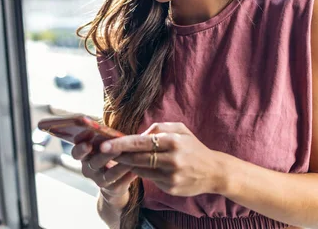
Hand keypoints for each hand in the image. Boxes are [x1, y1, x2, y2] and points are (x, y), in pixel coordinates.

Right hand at [70, 130, 136, 207]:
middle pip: (94, 161)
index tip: (90, 132)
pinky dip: (130, 173)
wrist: (114, 183)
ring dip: (121, 163)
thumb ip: (104, 135)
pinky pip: (121, 181)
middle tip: (113, 143)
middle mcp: (89, 169)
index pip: (76, 151)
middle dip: (105, 151)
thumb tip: (106, 121)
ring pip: (109, 172)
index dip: (81, 142)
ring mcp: (99, 180)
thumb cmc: (110, 155)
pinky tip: (138, 166)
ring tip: (131, 153)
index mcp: (84, 156)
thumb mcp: (104, 144)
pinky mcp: (112, 188)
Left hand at [100, 122, 221, 196]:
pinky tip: (142, 167)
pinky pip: (150, 179)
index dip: (120, 144)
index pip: (141, 142)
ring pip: (141, 169)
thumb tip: (138, 135)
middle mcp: (172, 159)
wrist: (213, 171)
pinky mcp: (171, 188)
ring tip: (120, 157)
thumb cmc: (193, 147)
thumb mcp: (180, 130)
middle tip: (103, 151)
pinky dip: (144, 172)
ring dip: (129, 164)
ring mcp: (171, 175)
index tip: (104, 144)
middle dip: (119, 154)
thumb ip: (158, 128)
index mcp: (173, 141)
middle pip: (138, 157)